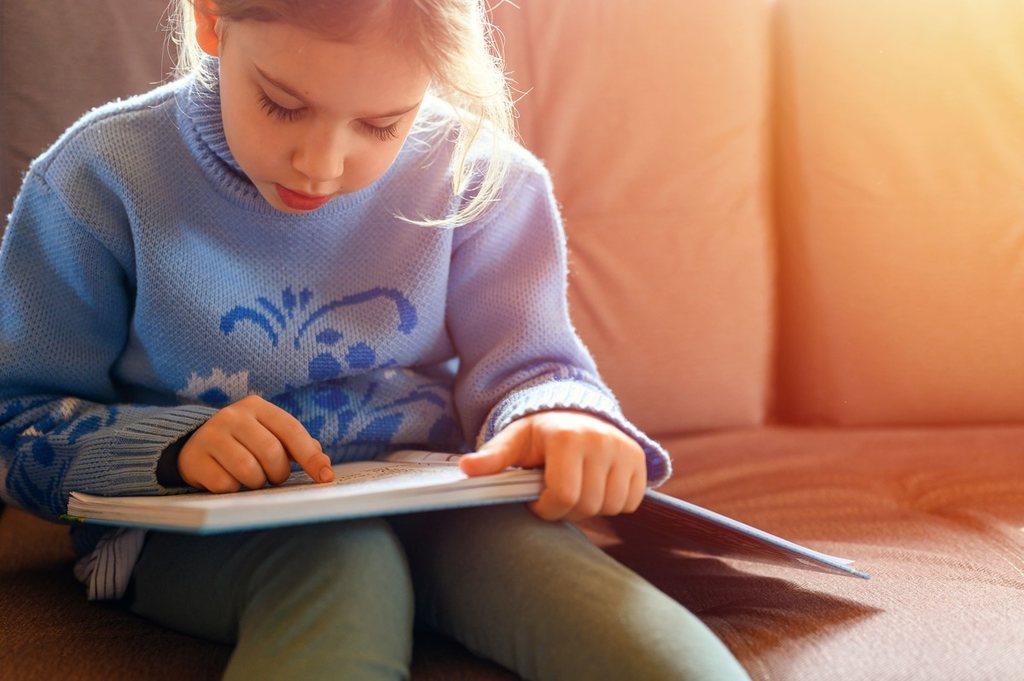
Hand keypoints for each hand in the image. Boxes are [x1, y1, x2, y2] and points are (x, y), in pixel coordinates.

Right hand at [178, 395, 333, 492]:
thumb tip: (324, 466)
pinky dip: (233, 489)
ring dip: (257, 483)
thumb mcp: (269, 435)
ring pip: (248, 470)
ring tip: (253, 479)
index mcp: (257, 407)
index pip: (291, 430)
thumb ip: (298, 446)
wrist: (194, 445)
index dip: (311, 456)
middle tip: (274, 477)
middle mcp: (232, 416)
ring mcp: (211, 435)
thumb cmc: (244, 442)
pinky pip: (225, 484)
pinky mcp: (194, 458)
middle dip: (279, 473)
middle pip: (271, 452)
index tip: (325, 477)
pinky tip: (230, 481)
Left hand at [459, 410, 646, 521]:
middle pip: (588, 504)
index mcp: (567, 437)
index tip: (537, 502)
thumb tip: (466, 468)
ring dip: (591, 508)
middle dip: (567, 510)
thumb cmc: (539, 434)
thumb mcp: (513, 441)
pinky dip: (614, 503)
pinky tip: (596, 487)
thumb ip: (492, 457)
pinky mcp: (639, 459)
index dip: (547, 509)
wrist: (575, 414)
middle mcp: (601, 441)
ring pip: (611, 506)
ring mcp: (624, 450)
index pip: (563, 495)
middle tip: (555, 498)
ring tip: (576, 490)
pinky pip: (631, 501)